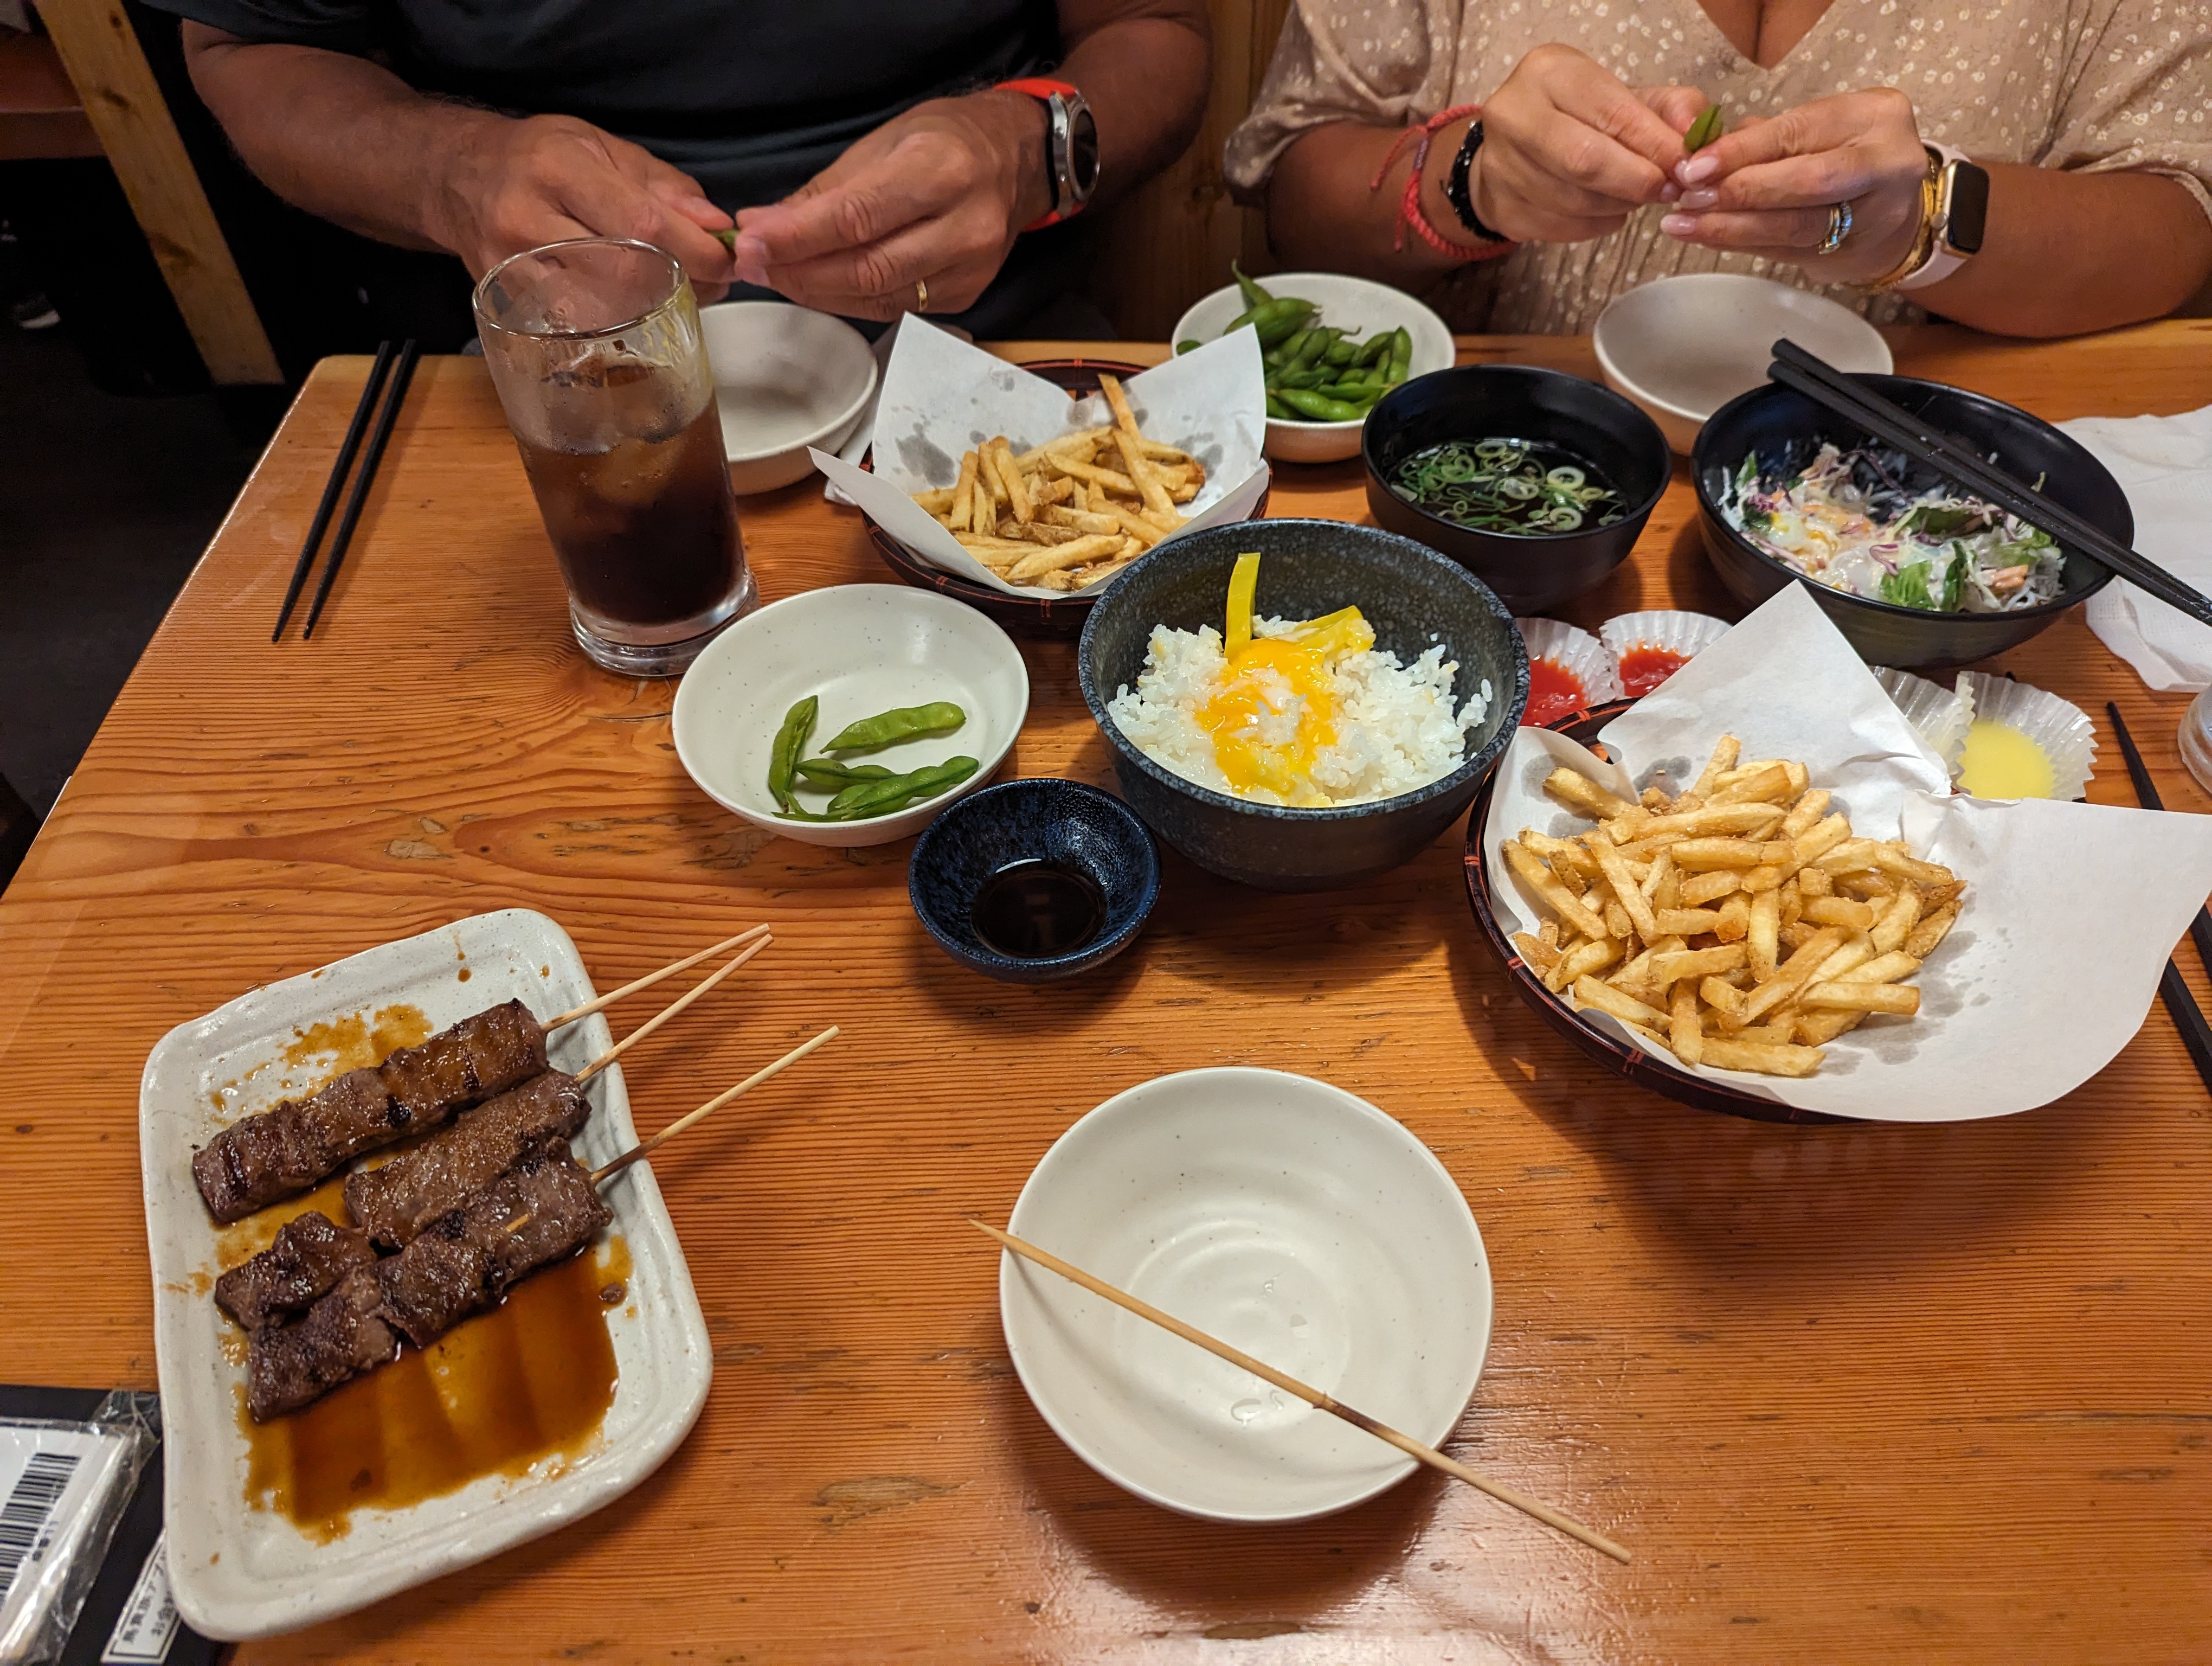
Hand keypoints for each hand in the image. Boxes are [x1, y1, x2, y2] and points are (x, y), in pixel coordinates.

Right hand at [429, 113, 735, 298]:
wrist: (457, 177)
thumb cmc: (537, 158)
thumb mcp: (600, 147)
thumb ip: (661, 184)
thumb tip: (714, 225)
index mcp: (558, 168)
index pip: (642, 223)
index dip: (695, 250)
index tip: (726, 259)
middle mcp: (527, 218)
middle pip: (624, 273)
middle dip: (684, 283)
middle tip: (711, 279)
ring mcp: (511, 266)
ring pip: (603, 309)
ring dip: (657, 307)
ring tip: (680, 289)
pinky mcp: (506, 301)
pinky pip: (577, 324)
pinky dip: (620, 320)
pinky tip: (638, 305)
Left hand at [728, 91, 1051, 319]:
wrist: (1017, 162)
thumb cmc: (947, 140)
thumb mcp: (885, 141)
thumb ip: (826, 191)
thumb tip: (764, 227)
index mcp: (942, 171)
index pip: (858, 217)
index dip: (798, 237)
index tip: (749, 242)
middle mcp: (964, 227)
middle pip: (867, 268)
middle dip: (799, 271)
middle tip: (753, 265)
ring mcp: (969, 270)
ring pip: (878, 298)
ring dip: (817, 291)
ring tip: (776, 274)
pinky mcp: (965, 297)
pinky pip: (894, 309)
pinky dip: (848, 301)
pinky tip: (819, 286)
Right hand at [1463, 44, 1699, 242]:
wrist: (1519, 144)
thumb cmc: (1582, 115)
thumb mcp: (1628, 96)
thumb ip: (1671, 107)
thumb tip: (1696, 137)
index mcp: (1548, 72)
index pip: (1609, 112)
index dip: (1653, 144)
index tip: (1685, 165)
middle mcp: (1513, 114)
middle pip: (1584, 161)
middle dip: (1636, 180)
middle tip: (1666, 189)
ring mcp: (1500, 165)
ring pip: (1574, 200)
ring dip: (1619, 206)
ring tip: (1636, 196)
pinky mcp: (1502, 208)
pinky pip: (1562, 228)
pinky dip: (1597, 225)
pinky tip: (1607, 211)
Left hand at [1658, 89, 1927, 282]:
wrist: (1894, 202)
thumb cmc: (1843, 150)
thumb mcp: (1818, 126)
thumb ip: (1768, 134)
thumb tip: (1704, 150)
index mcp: (1876, 115)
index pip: (1802, 132)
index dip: (1745, 151)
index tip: (1696, 165)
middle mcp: (1887, 162)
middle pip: (1807, 182)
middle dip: (1741, 191)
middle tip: (1689, 197)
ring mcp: (1876, 213)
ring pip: (1797, 225)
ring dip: (1733, 227)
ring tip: (1685, 223)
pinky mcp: (1853, 252)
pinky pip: (1788, 251)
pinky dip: (1742, 244)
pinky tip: (1706, 237)